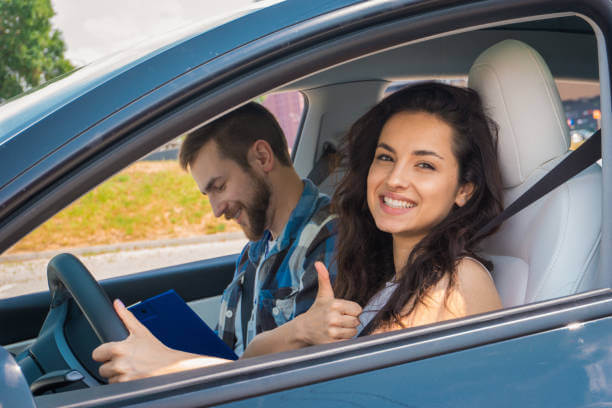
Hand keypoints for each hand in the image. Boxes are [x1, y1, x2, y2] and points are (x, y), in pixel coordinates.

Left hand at [92, 299, 207, 382]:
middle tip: (126, 361)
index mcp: (119, 349)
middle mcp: (119, 364)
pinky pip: (116, 386)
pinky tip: (133, 376)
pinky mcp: (127, 387)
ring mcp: (123, 377)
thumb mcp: (141, 331)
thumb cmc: (158, 351)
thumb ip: (126, 316)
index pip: (96, 353)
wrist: (172, 366)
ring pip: (109, 378)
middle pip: (102, 368)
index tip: (112, 353)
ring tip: (131, 368)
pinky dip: (123, 382)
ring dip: (118, 375)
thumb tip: (117, 304)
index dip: (104, 353)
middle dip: (112, 365)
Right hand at [295, 261, 362, 344]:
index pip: (358, 309)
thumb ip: (324, 278)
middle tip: (339, 320)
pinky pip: (347, 342)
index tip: (343, 312)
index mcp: (334, 304)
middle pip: (356, 321)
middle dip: (350, 321)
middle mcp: (333, 317)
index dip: (352, 311)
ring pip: (353, 332)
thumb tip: (318, 263)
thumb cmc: (317, 311)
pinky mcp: (331, 343)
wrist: (303, 329)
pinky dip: (344, 340)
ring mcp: (332, 331)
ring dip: (348, 332)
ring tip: (337, 328)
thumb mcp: (323, 295)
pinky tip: (335, 336)